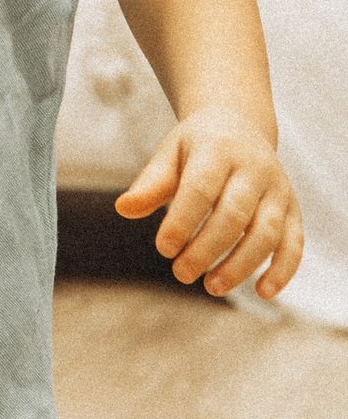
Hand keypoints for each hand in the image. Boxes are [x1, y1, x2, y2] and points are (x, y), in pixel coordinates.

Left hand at [116, 110, 303, 300]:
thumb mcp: (171, 154)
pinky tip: (262, 293)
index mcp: (218, 149)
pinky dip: (283, 270)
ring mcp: (278, 189)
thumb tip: (123, 209)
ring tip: (211, 286)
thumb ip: (151, 183)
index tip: (162, 249)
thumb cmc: (197, 147)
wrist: (239, 126)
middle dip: (207, 249)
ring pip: (266, 233)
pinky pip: (295, 243)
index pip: (200, 189)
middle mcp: (254, 168)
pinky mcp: (293, 209)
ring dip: (241, 265)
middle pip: (233, 215)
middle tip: (181, 274)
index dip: (182, 222)